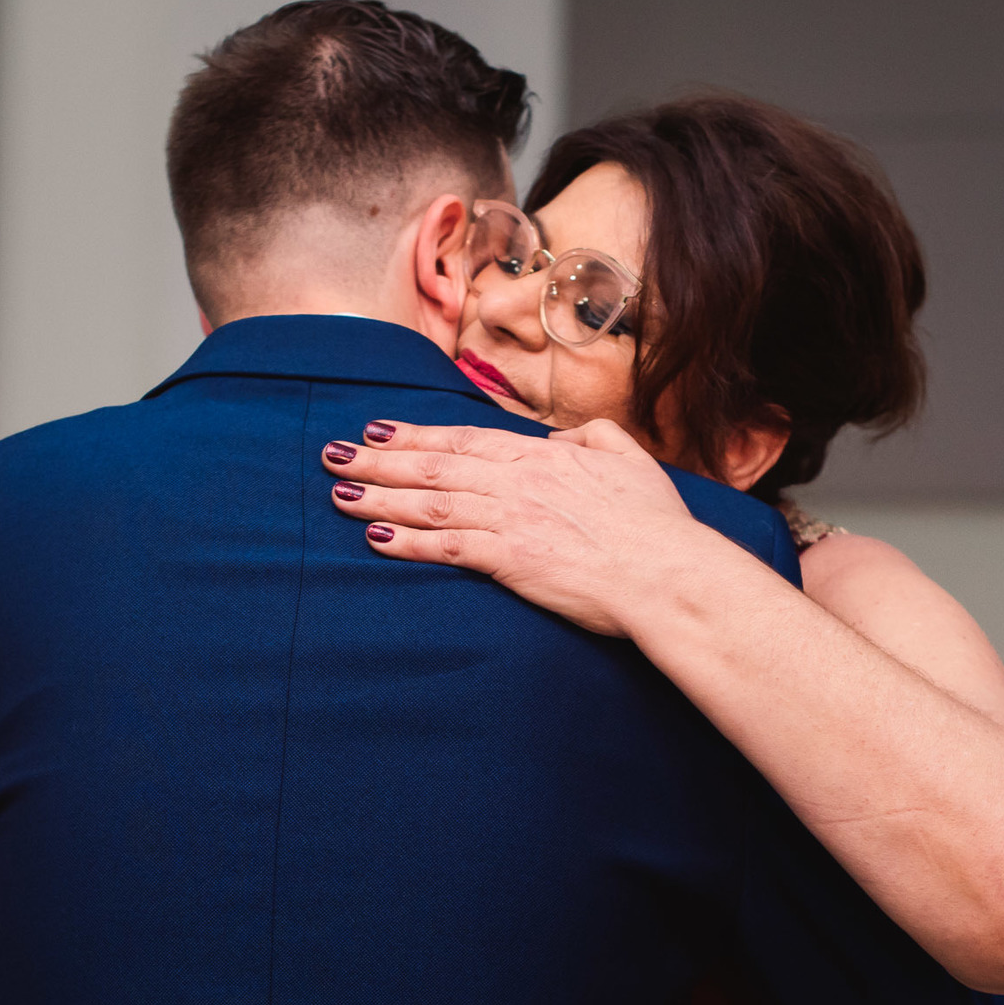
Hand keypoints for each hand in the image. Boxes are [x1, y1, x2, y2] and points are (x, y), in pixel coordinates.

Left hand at [321, 419, 703, 636]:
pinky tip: (375, 537)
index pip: (466, 439)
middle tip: (334, 454)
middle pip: (436, 465)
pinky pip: (448, 546)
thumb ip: (593, 438)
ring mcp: (513, 518)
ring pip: (432, 501)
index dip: (417, 434)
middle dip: (380, 459)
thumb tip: (563, 439)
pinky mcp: (512, 559)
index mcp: (545, 458)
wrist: (669, 574)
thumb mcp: (631, 462)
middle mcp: (520, 481)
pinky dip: (409, 541)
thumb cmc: (658, 527)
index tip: (379, 430)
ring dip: (381, 496)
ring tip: (339, 493)